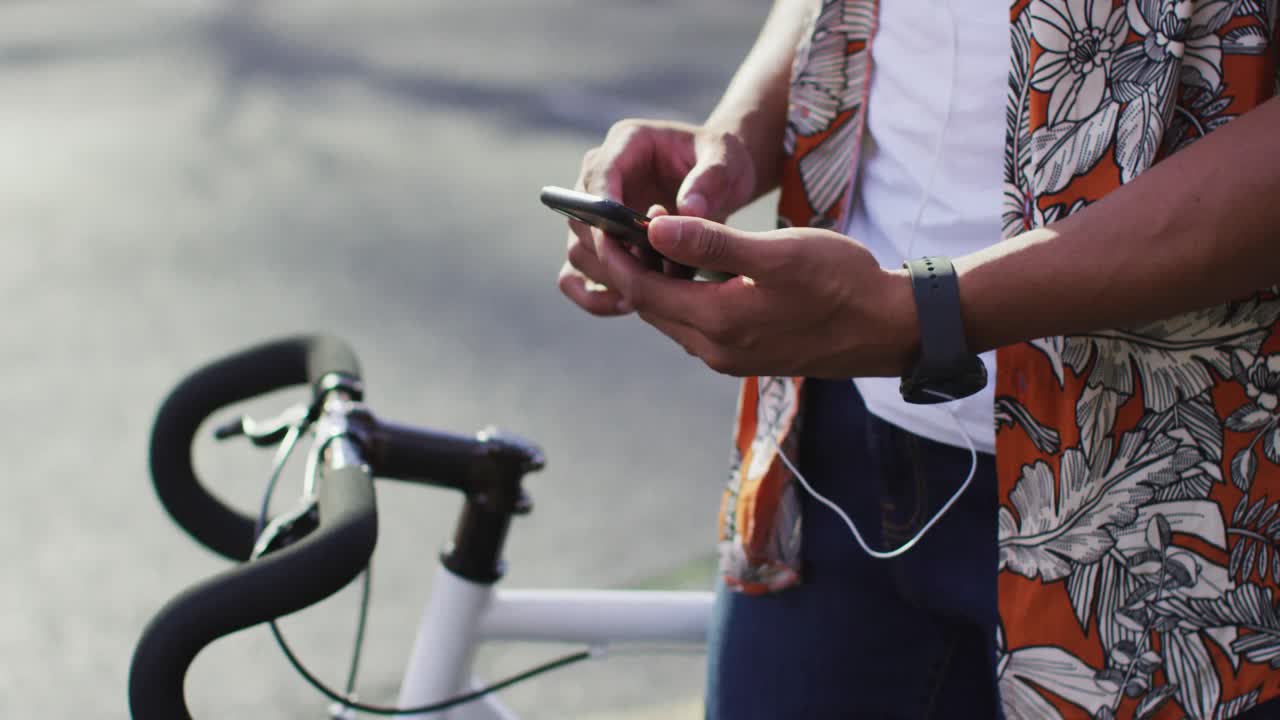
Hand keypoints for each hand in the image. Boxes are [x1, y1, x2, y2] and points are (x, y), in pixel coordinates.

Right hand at [558, 119, 756, 315]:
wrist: (723, 181)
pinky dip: (596, 295)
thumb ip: (711, 180)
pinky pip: (579, 276)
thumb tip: (687, 209)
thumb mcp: (728, 162)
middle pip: (580, 220)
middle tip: (650, 275)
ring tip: (649, 294)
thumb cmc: (724, 163)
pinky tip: (626, 306)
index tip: (630, 243)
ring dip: (609, 276)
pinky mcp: (602, 245)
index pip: (598, 176)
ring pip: (579, 252)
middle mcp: (601, 177)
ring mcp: (597, 214)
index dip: (606, 212)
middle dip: (612, 253)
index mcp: (627, 144)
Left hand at [599, 215, 921, 377]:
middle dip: (626, 269)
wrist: (889, 326)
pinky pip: (696, 324)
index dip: (615, 257)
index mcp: (718, 324)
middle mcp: (716, 349)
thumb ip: (712, 244)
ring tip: (641, 241)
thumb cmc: (842, 281)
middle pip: (651, 307)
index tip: (596, 224)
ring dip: (653, 282)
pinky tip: (685, 269)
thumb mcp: (776, 253)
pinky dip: (680, 295)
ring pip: (672, 316)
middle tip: (609, 227)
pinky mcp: (747, 354)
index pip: (643, 291)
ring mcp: (731, 356)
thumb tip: (654, 230)